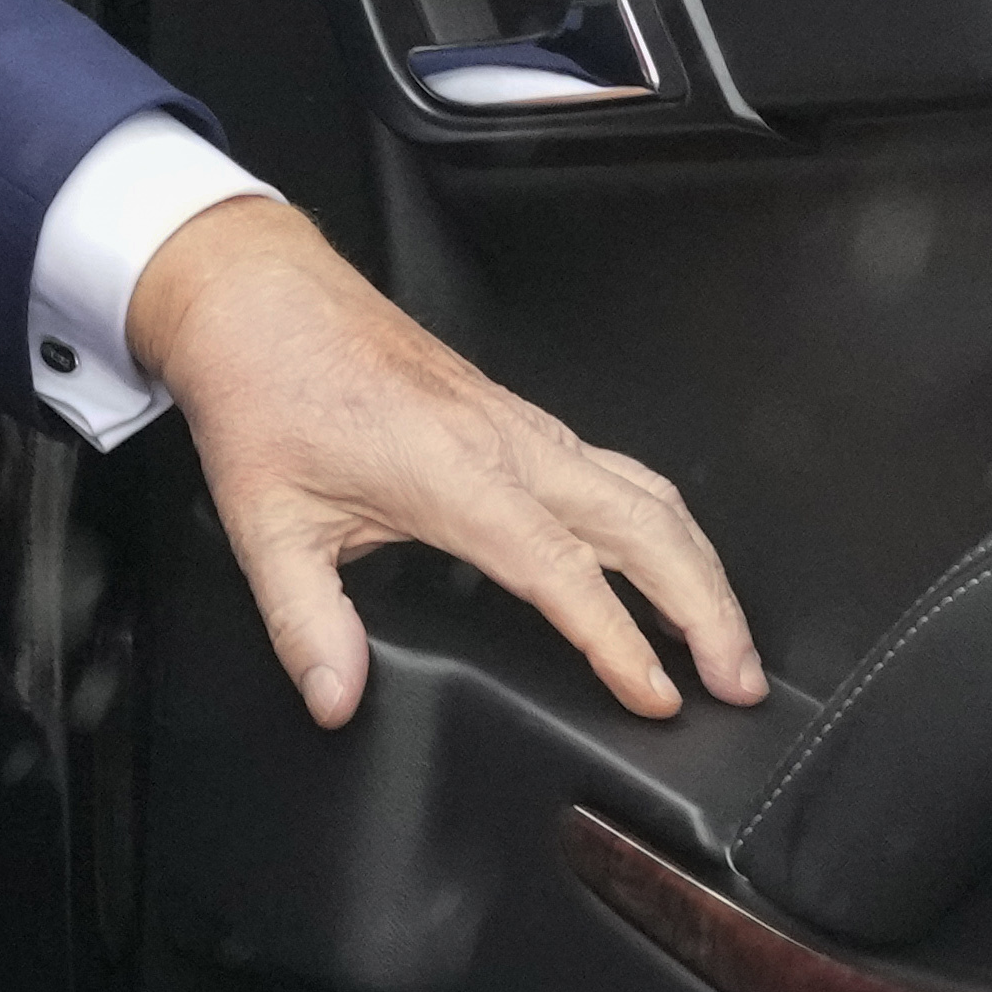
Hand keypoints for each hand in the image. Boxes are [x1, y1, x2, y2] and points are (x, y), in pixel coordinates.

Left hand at [129, 198, 768, 729]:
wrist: (255, 293)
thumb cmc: (261, 389)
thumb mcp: (264, 520)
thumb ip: (304, 622)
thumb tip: (336, 697)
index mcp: (453, 472)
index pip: (563, 571)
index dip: (617, 640)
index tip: (656, 698)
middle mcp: (506, 442)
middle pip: (645, 525)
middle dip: (706, 607)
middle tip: (737, 684)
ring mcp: (519, 422)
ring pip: (645, 491)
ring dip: (698, 564)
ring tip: (726, 639)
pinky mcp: (515, 412)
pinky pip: (615, 467)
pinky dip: (662, 522)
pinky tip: (666, 561)